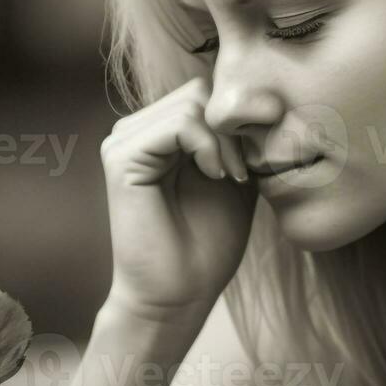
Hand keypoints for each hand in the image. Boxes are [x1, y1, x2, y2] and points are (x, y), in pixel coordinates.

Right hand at [100, 76, 257, 335]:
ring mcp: (123, 141)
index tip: (258, 160)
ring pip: (192, 102)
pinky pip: (178, 125)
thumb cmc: (208, 244)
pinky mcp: (121, 158)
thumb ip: (240, 137)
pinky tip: (217, 176)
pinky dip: (207, 147)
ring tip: (232, 178)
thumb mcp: (238, 177)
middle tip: (245, 173)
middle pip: (200, 91)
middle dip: (234, 129)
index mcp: (158, 133)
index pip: (206, 91)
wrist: (179, 294)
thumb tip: (264, 96)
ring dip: (225, 141)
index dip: (239, 117)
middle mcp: (135, 131)